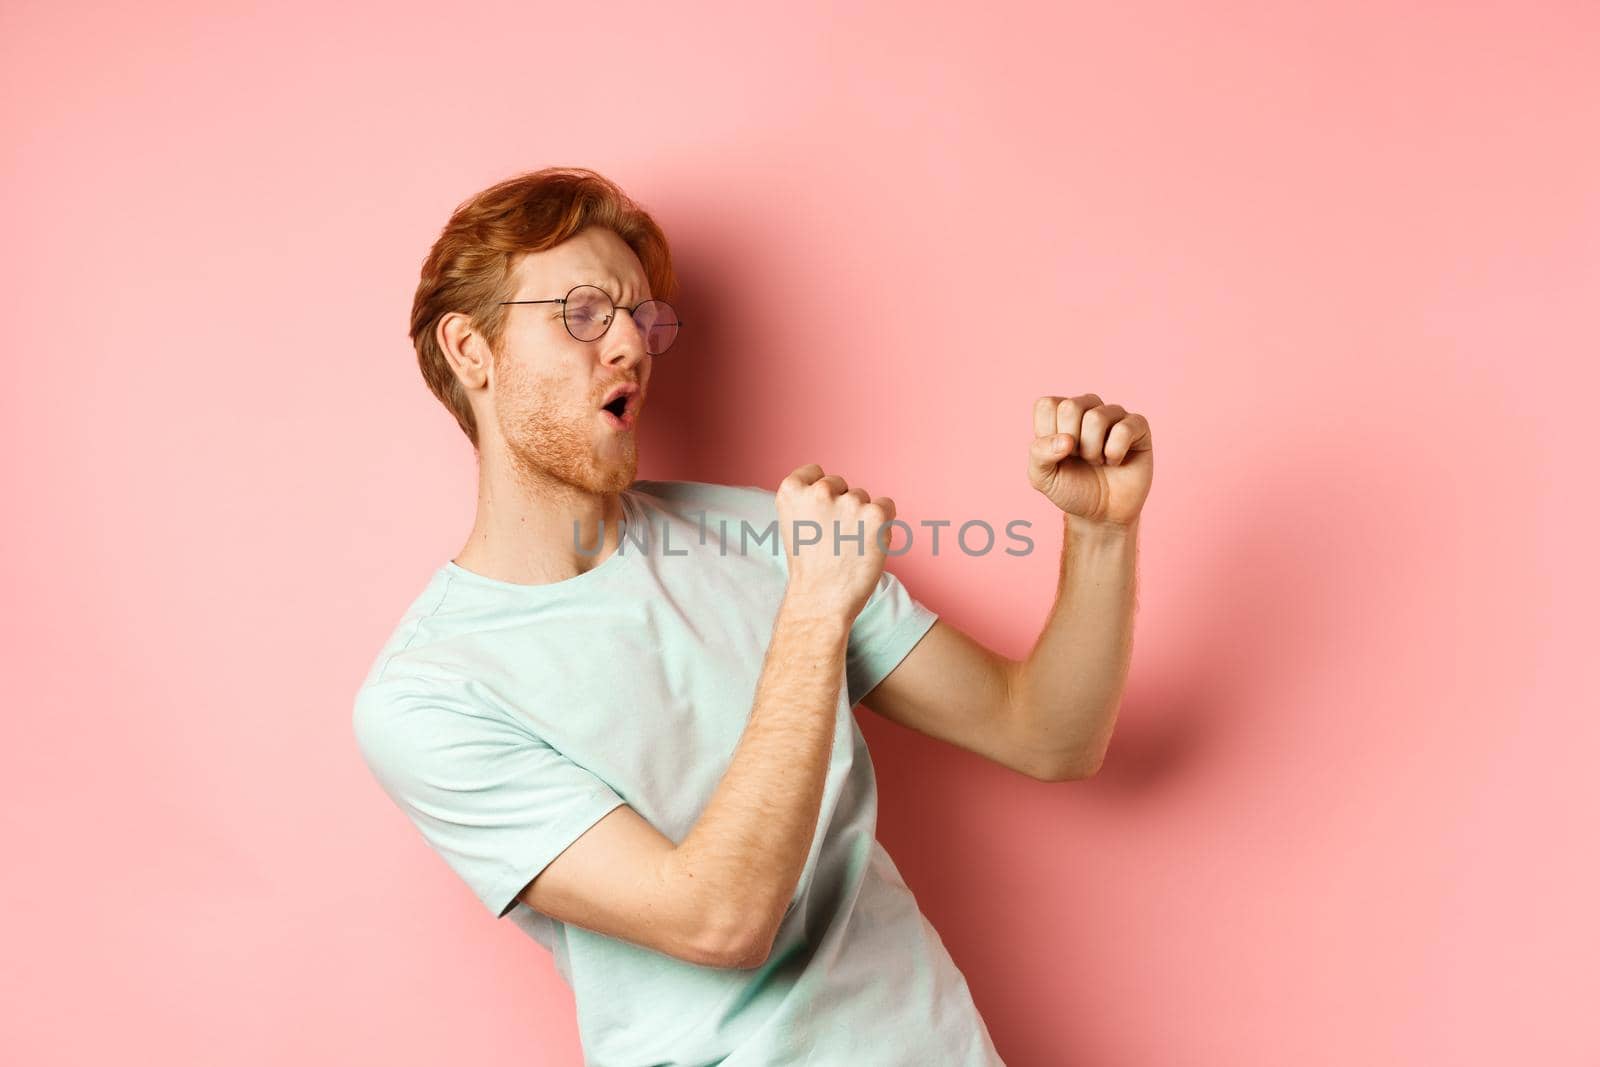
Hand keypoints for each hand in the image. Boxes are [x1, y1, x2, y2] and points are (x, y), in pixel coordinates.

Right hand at [776, 463, 897, 621]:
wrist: (821, 600)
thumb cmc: (809, 566)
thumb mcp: (793, 523)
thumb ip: (807, 500)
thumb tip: (834, 488)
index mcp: (791, 489)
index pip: (814, 472)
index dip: (819, 495)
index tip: (817, 518)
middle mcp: (819, 491)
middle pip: (840, 485)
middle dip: (841, 506)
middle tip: (833, 539)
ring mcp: (849, 502)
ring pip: (862, 498)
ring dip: (860, 518)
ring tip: (848, 547)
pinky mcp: (876, 515)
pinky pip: (886, 506)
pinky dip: (882, 524)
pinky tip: (867, 544)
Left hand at [1028, 394, 1152, 526]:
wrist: (1102, 513)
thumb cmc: (1071, 489)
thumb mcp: (1042, 477)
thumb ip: (1039, 453)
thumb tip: (1066, 439)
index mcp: (1060, 412)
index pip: (1046, 405)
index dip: (1047, 434)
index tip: (1056, 453)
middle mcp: (1087, 407)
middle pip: (1071, 407)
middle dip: (1071, 443)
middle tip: (1079, 457)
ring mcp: (1114, 414)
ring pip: (1096, 417)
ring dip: (1092, 450)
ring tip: (1096, 461)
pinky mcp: (1138, 426)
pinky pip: (1124, 429)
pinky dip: (1114, 452)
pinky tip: (1115, 461)